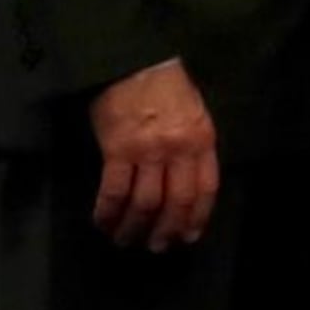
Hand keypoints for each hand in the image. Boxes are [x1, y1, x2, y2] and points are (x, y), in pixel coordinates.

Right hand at [90, 60, 218, 251]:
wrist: (135, 62)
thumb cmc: (167, 88)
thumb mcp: (195, 115)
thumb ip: (194, 147)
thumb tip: (187, 184)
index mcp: (203, 140)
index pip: (206, 189)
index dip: (197, 217)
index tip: (188, 236)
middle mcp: (179, 150)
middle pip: (177, 201)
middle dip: (167, 229)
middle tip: (156, 246)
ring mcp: (148, 151)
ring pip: (145, 202)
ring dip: (135, 227)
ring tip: (126, 240)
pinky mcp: (117, 149)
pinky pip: (114, 191)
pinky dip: (108, 212)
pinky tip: (104, 223)